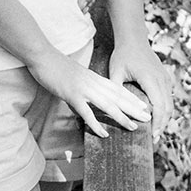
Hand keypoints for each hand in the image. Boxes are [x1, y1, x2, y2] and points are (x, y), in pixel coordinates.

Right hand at [28, 51, 151, 137]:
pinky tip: (104, 134)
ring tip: (133, 127)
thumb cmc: (56, 66)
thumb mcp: (76, 75)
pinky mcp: (72, 95)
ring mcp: (83, 89)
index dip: (131, 98)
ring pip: (108, 105)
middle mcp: (93, 83)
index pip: (117, 89)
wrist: (43, 56)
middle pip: (118, 97)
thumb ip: (85, 84)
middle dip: (134, 108)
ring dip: (122, 117)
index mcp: (94, 77)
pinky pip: (87, 113)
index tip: (144, 106)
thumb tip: (90, 96)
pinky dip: (96, 124)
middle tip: (148, 118)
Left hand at [109, 40, 173, 141]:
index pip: (159, 107)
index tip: (152, 136)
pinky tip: (157, 118)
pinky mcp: (166, 78)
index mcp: (150, 79)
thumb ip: (116, 90)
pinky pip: (169, 98)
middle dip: (162, 125)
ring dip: (165, 119)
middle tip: (154, 140)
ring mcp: (166, 79)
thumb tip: (112, 109)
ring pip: (170, 104)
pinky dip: (165, 110)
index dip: (157, 123)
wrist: (134, 39)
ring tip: (156, 132)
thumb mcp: (116, 72)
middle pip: (168, 108)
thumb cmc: (123, 55)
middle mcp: (162, 80)